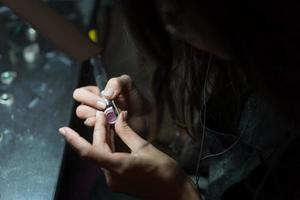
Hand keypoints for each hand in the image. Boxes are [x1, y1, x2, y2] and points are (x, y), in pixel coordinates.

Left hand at [59, 111, 199, 199]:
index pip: (88, 153)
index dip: (74, 141)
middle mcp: (111, 176)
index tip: (63, 129)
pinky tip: (115, 136)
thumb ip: (127, 132)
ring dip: (105, 139)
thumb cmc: (163, 170)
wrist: (173, 193)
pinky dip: (110, 148)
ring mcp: (114, 181)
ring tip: (109, 121)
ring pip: (103, 155)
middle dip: (99, 131)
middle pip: (97, 150)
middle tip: (104, 113)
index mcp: (117, 167)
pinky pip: (109, 161)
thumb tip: (118, 117)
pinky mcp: (119, 181)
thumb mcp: (145, 148)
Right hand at [73, 74, 150, 132]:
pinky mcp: (102, 135)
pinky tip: (114, 126)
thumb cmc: (137, 102)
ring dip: (98, 118)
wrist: (148, 121)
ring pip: (86, 122)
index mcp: (96, 95)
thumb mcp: (129, 86)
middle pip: (80, 109)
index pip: (80, 94)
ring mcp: (97, 123)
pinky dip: (103, 128)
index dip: (88, 97)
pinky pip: (95, 133)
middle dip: (92, 108)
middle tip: (106, 109)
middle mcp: (93, 110)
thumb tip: (106, 94)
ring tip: (113, 118)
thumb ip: (118, 83)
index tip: (106, 100)